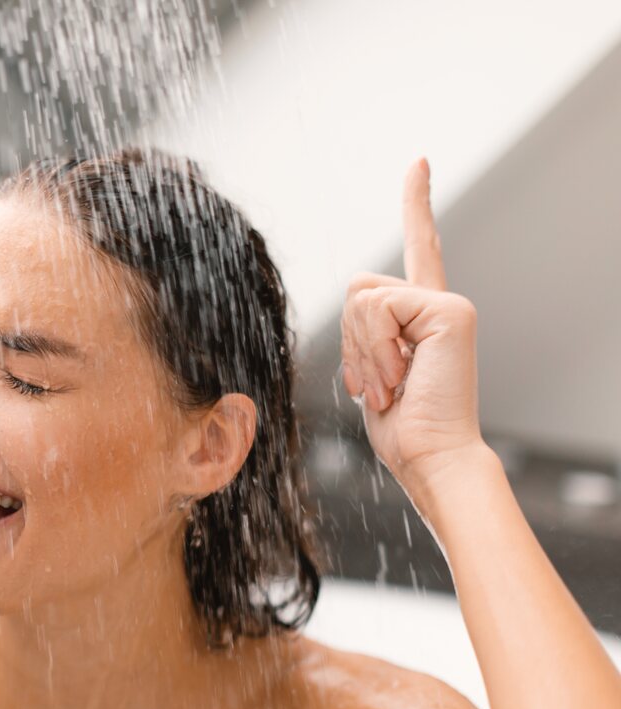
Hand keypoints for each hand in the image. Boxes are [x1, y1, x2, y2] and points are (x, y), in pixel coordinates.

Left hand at [340, 159, 486, 494]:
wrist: (430, 456)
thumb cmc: (402, 427)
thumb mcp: (373, 372)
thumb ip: (368, 333)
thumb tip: (361, 308)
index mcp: (423, 316)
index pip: (421, 249)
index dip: (417, 204)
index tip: (418, 163)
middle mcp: (439, 302)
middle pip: (358, 286)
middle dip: (350, 338)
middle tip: (378, 383)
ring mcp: (447, 303)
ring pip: (362, 297)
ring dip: (362, 349)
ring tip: (391, 384)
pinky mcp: (448, 309)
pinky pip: (376, 308)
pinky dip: (375, 347)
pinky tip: (400, 375)